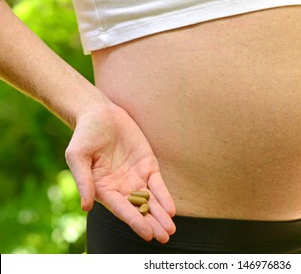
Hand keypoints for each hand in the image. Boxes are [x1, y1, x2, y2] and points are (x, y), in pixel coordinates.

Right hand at [65, 102, 175, 242]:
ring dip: (160, 215)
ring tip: (170, 230)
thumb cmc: (84, 135)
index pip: (121, 209)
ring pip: (150, 200)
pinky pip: (157, 184)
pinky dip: (164, 197)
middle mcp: (121, 187)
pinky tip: (171, 210)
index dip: (135, 221)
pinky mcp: (147, 165)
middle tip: (164, 237)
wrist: (99, 114)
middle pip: (139, 209)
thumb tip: (85, 207)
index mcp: (103, 189)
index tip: (147, 234)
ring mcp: (135, 177)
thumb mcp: (78, 156)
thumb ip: (83, 180)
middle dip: (152, 223)